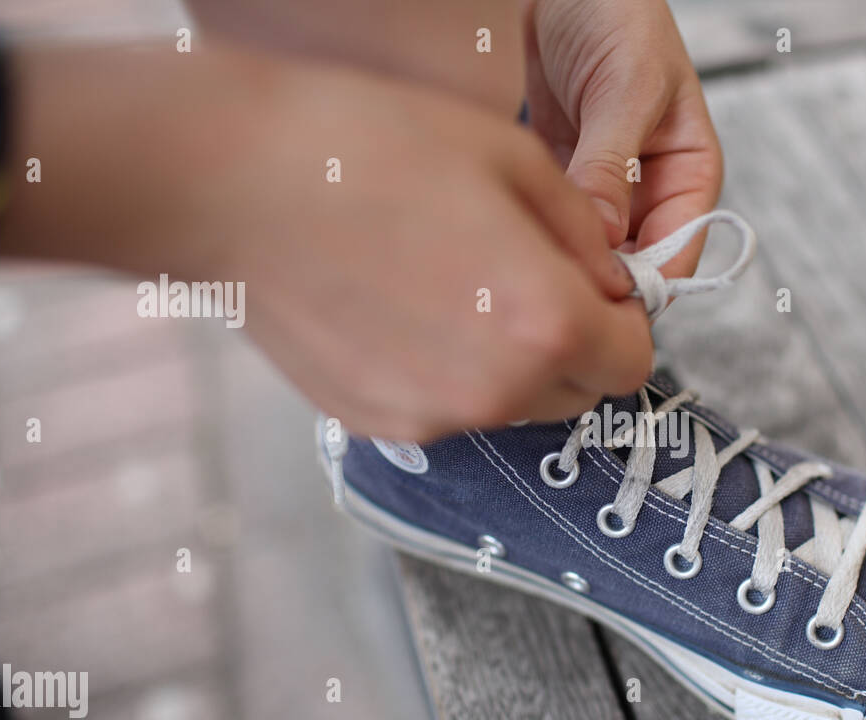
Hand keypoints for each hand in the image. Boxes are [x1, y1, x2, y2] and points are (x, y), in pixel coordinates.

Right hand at [0, 44, 653, 439]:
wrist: (232, 183)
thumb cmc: (370, 149)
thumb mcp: (514, 161)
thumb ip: (586, 236)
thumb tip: (613, 284)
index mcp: (547, 324)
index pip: (633, 361)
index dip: (623, 321)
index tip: (595, 289)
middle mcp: (496, 392)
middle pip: (577, 393)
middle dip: (571, 346)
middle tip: (523, 280)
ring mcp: (432, 418)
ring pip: (511, 406)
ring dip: (508, 362)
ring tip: (450, 288)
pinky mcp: (376, 423)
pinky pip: (445, 411)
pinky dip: (444, 375)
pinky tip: (400, 311)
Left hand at [525, 0, 723, 278]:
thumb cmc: (617, 11)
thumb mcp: (625, 87)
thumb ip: (612, 165)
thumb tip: (601, 238)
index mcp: (689, 173)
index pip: (675, 250)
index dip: (643, 282)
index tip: (598, 297)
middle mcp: (651, 189)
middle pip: (629, 261)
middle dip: (595, 277)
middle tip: (549, 287)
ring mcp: (605, 188)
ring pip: (588, 248)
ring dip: (561, 257)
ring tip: (524, 262)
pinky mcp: (563, 178)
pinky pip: (553, 221)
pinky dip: (537, 231)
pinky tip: (510, 237)